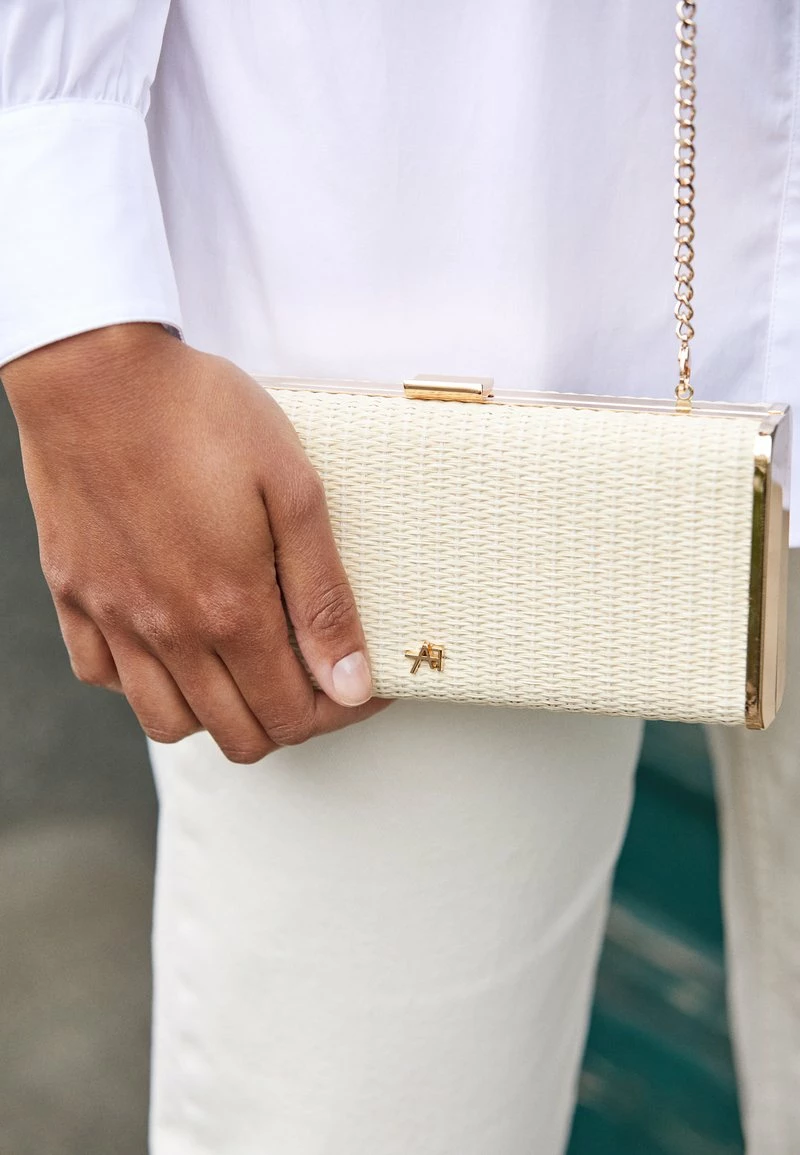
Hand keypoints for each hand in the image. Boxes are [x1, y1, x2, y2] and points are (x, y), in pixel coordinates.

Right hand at [2, 323, 387, 761]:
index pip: (293, 713)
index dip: (341, 711)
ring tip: (245, 670)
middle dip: (289, 722)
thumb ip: (322, 597)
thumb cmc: (201, 415)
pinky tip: (170, 644)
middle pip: (238, 734)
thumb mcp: (293, 492)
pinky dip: (143, 682)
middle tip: (314, 678)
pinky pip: (102, 678)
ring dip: (218, 716)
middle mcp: (167, 631)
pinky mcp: (73, 594)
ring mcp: (112, 618)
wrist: (96, 370)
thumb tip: (350, 682)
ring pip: (167, 723)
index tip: (363, 686)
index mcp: (229, 609)